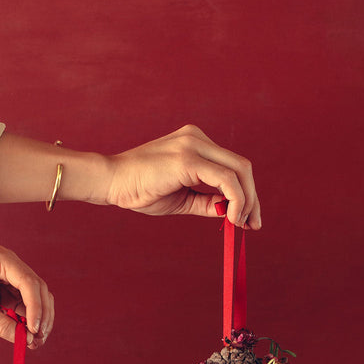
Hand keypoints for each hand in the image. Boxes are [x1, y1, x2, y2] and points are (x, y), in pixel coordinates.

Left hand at [0, 246, 53, 349]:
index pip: (28, 282)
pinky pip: (27, 309)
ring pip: (37, 300)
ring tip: (35, 342)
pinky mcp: (8, 296)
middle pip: (38, 290)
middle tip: (39, 338)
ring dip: (39, 320)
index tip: (34, 329)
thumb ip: (3, 325)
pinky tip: (29, 339)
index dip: (36, 307)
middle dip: (41, 315)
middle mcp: (9, 266)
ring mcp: (10, 281)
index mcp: (0, 260)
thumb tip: (28, 339)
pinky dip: (30, 323)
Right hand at [105, 124, 260, 228]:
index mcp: (195, 143)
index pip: (232, 166)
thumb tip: (229, 211)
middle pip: (242, 167)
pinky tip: (232, 217)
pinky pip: (225, 179)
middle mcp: (197, 138)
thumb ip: (205, 202)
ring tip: (242, 224)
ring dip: (247, 201)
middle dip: (253, 198)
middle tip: (253, 225)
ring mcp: (194, 144)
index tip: (247, 219)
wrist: (110, 182)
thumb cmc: (139, 190)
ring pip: (239, 170)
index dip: (246, 193)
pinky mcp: (189, 158)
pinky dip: (236, 199)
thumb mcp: (180, 199)